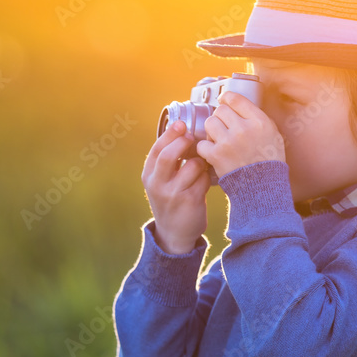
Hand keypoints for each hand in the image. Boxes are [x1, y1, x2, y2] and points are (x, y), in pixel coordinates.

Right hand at [141, 120, 211, 254]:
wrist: (174, 232)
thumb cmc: (171, 199)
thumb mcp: (161, 181)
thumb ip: (167, 161)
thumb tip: (183, 131)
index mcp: (149, 175)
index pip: (156, 149)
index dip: (169, 134)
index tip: (181, 123)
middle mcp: (157, 184)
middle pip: (168, 156)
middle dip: (182, 142)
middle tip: (192, 137)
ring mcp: (173, 194)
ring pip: (192, 166)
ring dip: (200, 161)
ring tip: (201, 163)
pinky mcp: (190, 201)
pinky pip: (204, 180)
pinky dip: (207, 176)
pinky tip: (206, 180)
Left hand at [195, 91, 285, 177]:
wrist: (263, 188)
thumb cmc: (269, 161)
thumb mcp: (274, 134)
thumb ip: (258, 118)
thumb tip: (242, 106)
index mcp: (259, 121)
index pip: (236, 99)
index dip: (227, 98)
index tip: (224, 101)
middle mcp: (244, 129)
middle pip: (220, 110)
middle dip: (220, 118)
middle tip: (224, 127)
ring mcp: (229, 142)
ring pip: (209, 123)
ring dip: (212, 131)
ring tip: (218, 140)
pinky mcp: (216, 155)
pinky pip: (202, 144)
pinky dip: (205, 149)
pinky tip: (213, 153)